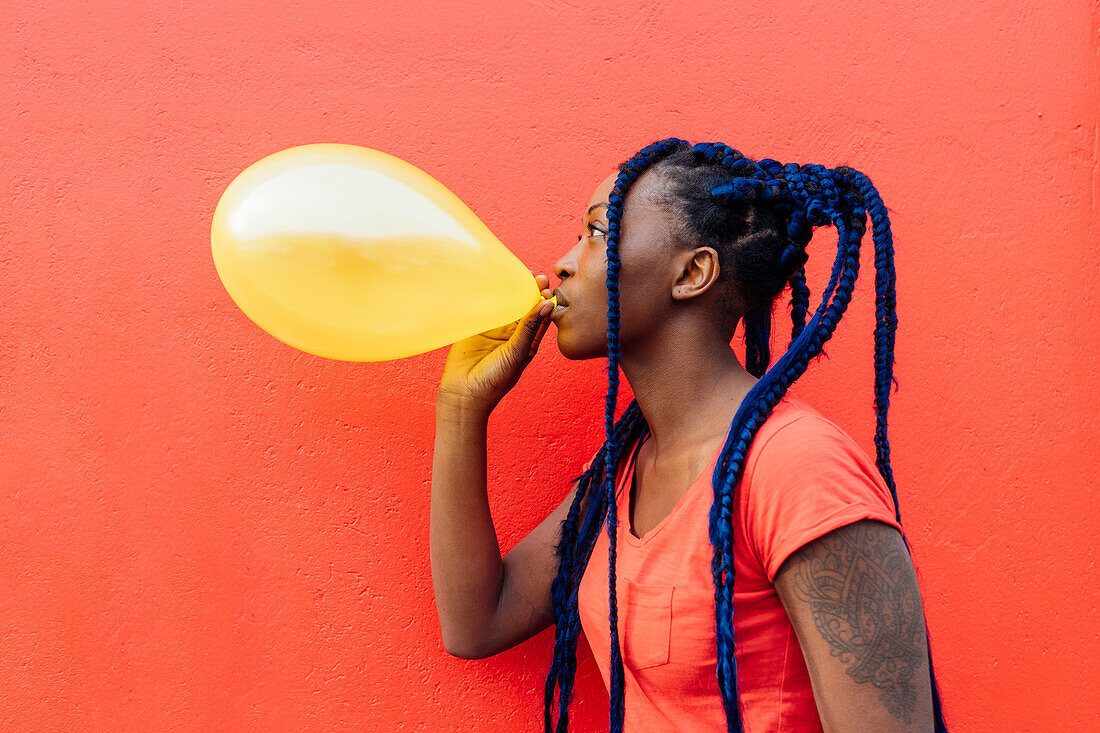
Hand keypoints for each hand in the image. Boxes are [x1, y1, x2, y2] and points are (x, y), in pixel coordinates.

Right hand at [437, 273, 554, 411]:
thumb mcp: (517, 353)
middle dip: (531, 290)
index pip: (540, 316)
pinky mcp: (476, 326)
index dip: (545, 300)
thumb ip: (530, 327)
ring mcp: (494, 328)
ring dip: (512, 290)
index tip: (548, 286)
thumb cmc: (495, 380)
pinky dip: (489, 295)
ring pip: (506, 303)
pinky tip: (494, 282)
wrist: (463, 394)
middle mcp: (512, 332)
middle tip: (539, 276)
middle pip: (524, 306)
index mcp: (528, 341)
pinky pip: (484, 307)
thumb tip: (548, 304)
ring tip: (520, 275)